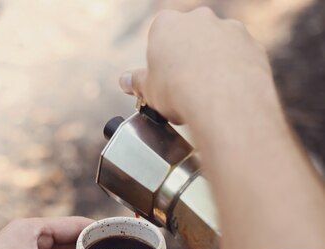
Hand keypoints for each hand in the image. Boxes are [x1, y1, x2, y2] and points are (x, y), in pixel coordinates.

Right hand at [119, 7, 275, 124]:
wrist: (223, 100)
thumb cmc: (178, 91)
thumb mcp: (147, 90)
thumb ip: (136, 82)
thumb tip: (126, 82)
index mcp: (167, 24)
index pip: (159, 36)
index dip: (159, 59)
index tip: (161, 79)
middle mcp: (200, 18)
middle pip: (190, 37)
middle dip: (187, 57)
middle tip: (182, 87)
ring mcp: (230, 29)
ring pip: (218, 46)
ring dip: (213, 63)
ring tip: (207, 94)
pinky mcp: (253, 45)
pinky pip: (240, 58)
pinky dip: (234, 72)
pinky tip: (228, 94)